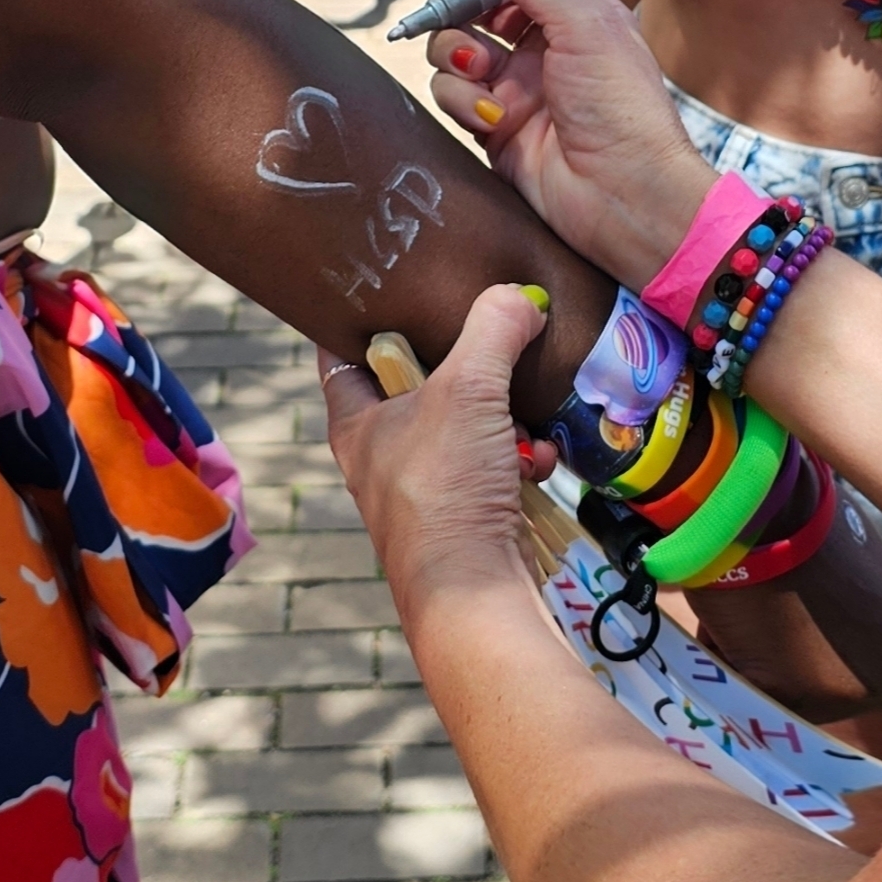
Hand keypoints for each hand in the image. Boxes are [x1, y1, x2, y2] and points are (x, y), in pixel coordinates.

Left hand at [320, 285, 544, 619]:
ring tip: (525, 429)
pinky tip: (538, 467)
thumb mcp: (469, 388)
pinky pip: (496, 466)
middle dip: (471, 373)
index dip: (369, 315)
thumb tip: (521, 298)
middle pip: (423, 384)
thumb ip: (494, 328)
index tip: (403, 288)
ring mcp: (423, 488)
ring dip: (508, 421)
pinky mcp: (464, 515)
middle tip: (494, 359)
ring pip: (469, 425)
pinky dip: (523, 461)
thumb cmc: (444, 488)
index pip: (343, 349)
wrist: (473, 593)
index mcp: (354, 420)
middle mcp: (380, 453)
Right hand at [426, 0, 718, 289]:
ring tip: (482, 70)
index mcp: (575, 11)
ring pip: (454, 47)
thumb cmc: (623, 110)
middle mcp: (542, 44)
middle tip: (455, 12)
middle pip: (476, 3)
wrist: (625, 197)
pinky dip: (460, 99)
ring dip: (455, 52)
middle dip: (457, 4)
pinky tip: (489, 116)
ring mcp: (515, 85)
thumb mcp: (584, 25)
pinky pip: (453, 94)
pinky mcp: (493, 125)